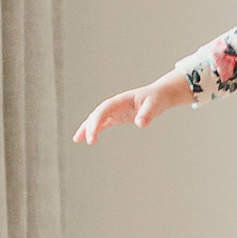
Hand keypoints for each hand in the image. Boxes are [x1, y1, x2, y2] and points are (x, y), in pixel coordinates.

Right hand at [74, 71, 193, 142]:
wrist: (159, 96)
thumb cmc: (156, 99)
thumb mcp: (155, 105)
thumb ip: (147, 114)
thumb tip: (140, 124)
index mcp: (121, 100)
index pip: (105, 109)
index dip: (97, 119)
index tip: (93, 132)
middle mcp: (114, 104)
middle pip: (97, 114)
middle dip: (91, 126)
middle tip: (89, 141)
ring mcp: (114, 110)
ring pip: (96, 118)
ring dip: (87, 128)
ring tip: (76, 140)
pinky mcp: (117, 116)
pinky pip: (102, 123)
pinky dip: (94, 129)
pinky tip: (89, 139)